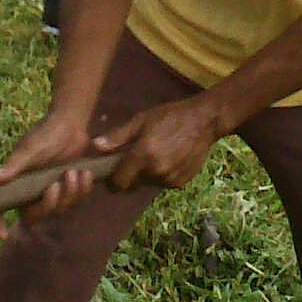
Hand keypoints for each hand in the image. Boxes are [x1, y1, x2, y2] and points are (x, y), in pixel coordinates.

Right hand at [0, 111, 94, 239]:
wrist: (71, 124)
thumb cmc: (46, 134)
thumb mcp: (31, 149)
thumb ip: (15, 166)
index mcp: (16, 183)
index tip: (3, 234)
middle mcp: (30, 192)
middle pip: (35, 216)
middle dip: (49, 204)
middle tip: (57, 185)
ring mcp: (49, 192)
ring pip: (59, 210)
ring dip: (69, 194)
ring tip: (74, 172)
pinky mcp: (68, 189)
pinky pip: (75, 202)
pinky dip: (82, 190)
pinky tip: (85, 174)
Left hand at [91, 95, 223, 193]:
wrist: (204, 121)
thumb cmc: (170, 116)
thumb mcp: (141, 120)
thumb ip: (118, 136)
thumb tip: (96, 146)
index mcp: (143, 156)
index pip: (118, 183)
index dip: (111, 180)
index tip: (110, 174)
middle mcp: (156, 172)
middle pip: (132, 185)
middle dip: (128, 177)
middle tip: (133, 160)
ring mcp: (170, 180)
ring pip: (148, 184)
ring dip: (146, 175)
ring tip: (154, 154)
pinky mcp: (181, 183)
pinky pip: (163, 183)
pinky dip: (161, 175)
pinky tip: (168, 158)